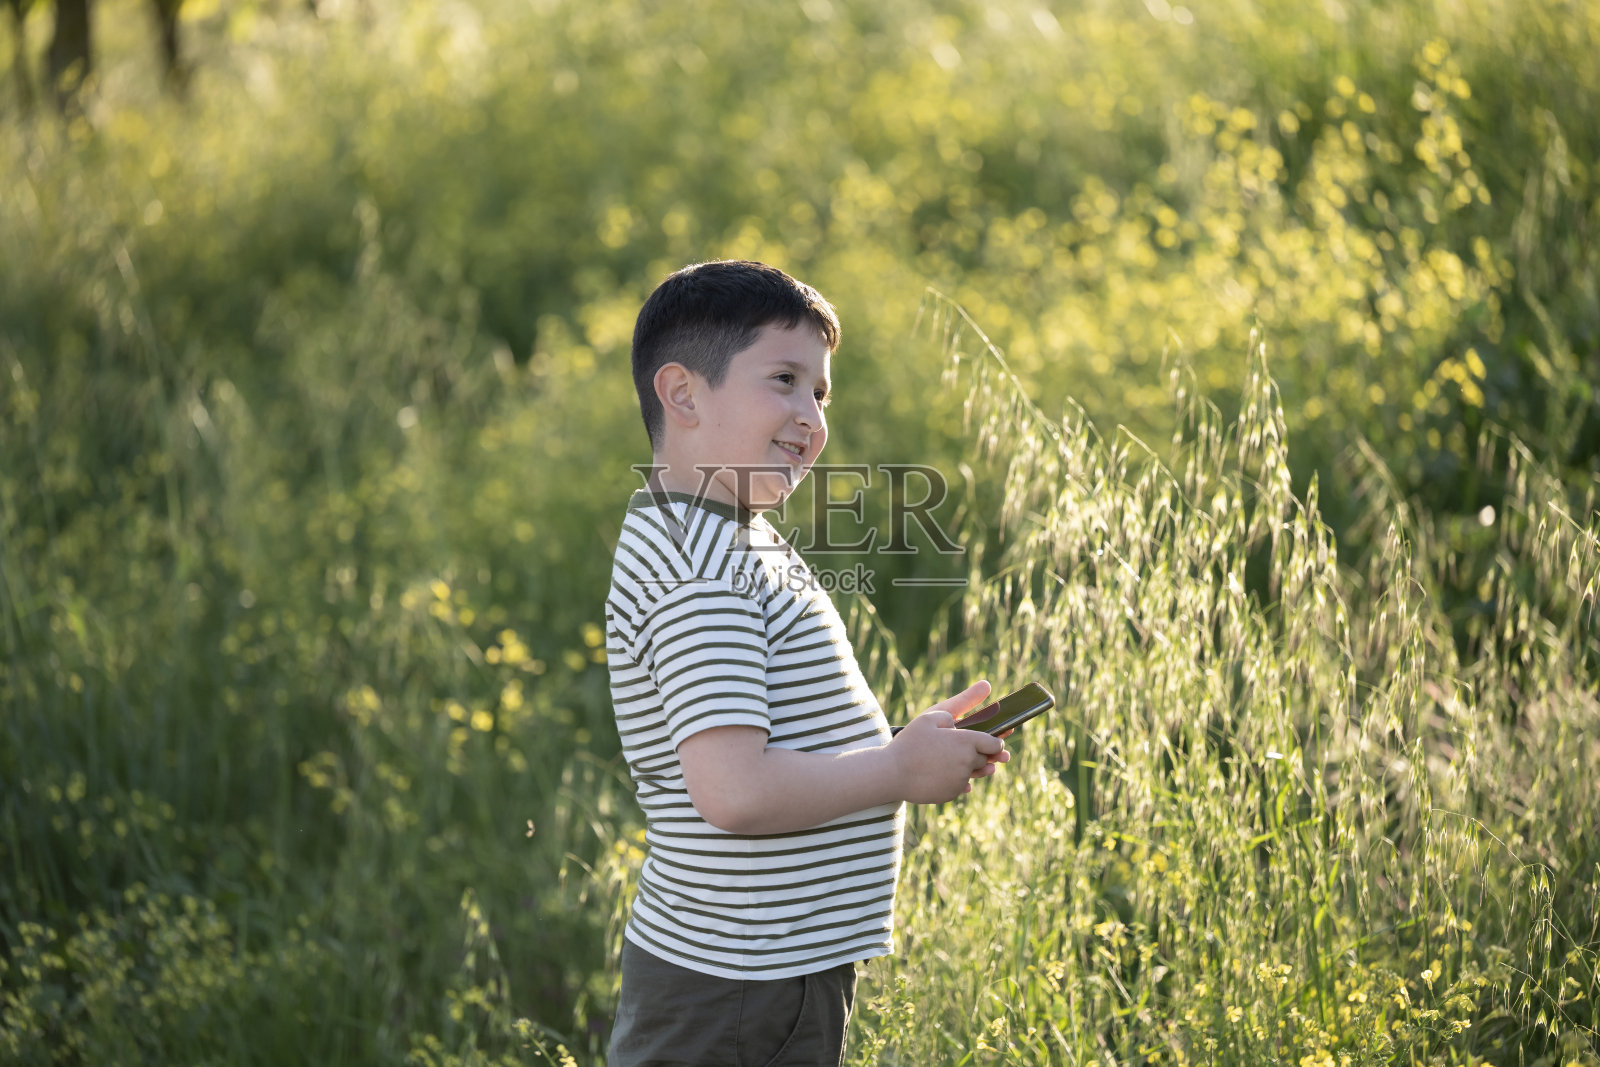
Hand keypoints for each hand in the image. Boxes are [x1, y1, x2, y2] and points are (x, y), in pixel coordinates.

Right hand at [889, 681, 1008, 802]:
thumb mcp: (928, 717)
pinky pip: (960, 786)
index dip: (997, 740)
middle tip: (988, 752)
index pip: (995, 743)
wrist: (891, 773)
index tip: (997, 739)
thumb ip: (953, 711)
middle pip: (986, 759)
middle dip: (984, 754)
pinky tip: (950, 774)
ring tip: (974, 764)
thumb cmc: (909, 742)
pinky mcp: (950, 794)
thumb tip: (968, 713)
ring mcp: (959, 781)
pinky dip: (958, 780)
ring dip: (974, 768)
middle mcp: (967, 763)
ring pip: (973, 774)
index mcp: (966, 742)